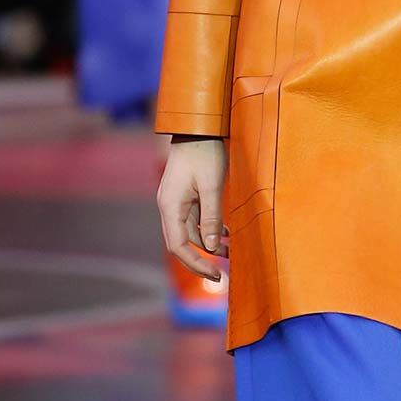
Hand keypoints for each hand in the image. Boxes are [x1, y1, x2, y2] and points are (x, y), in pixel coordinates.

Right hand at [157, 136, 228, 280]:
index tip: (216, 275)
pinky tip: (226, 233)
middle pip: (181, 243)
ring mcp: (176, 202)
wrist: (198, 126)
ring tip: (231, 250)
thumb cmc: (204, 152)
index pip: (179, 246)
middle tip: (222, 274)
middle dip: (201, 259)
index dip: (196, 264)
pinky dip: (209, 229)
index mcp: (170, 206)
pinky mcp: (185, 196)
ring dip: (208, 243)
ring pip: (190, 233)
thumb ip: (211, 217)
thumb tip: (211, 247)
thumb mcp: (212, 186)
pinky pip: (195, 220)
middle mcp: (169, 207)